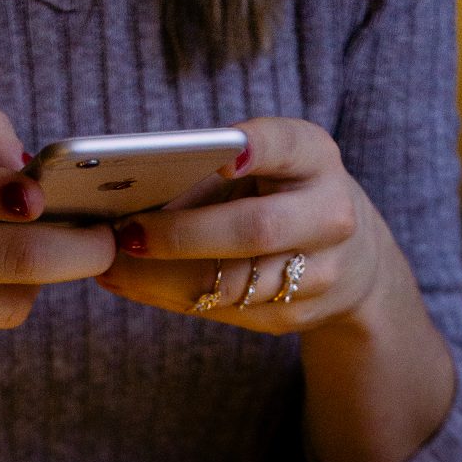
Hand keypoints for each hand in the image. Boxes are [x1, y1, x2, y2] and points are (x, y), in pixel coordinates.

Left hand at [95, 116, 383, 332]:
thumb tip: (125, 192)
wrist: (352, 261)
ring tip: (109, 263)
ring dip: (160, 277)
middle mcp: (329, 215)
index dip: (257, 149)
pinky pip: (223, 310)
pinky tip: (129, 282)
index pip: (288, 145)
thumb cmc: (284, 196)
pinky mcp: (293, 315)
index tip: (224, 156)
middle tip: (126, 232)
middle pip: (254, 230)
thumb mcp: (267, 167)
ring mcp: (318, 274)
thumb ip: (211, 169)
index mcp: (316, 159)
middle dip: (183, 234)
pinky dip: (168, 295)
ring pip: (232, 284)